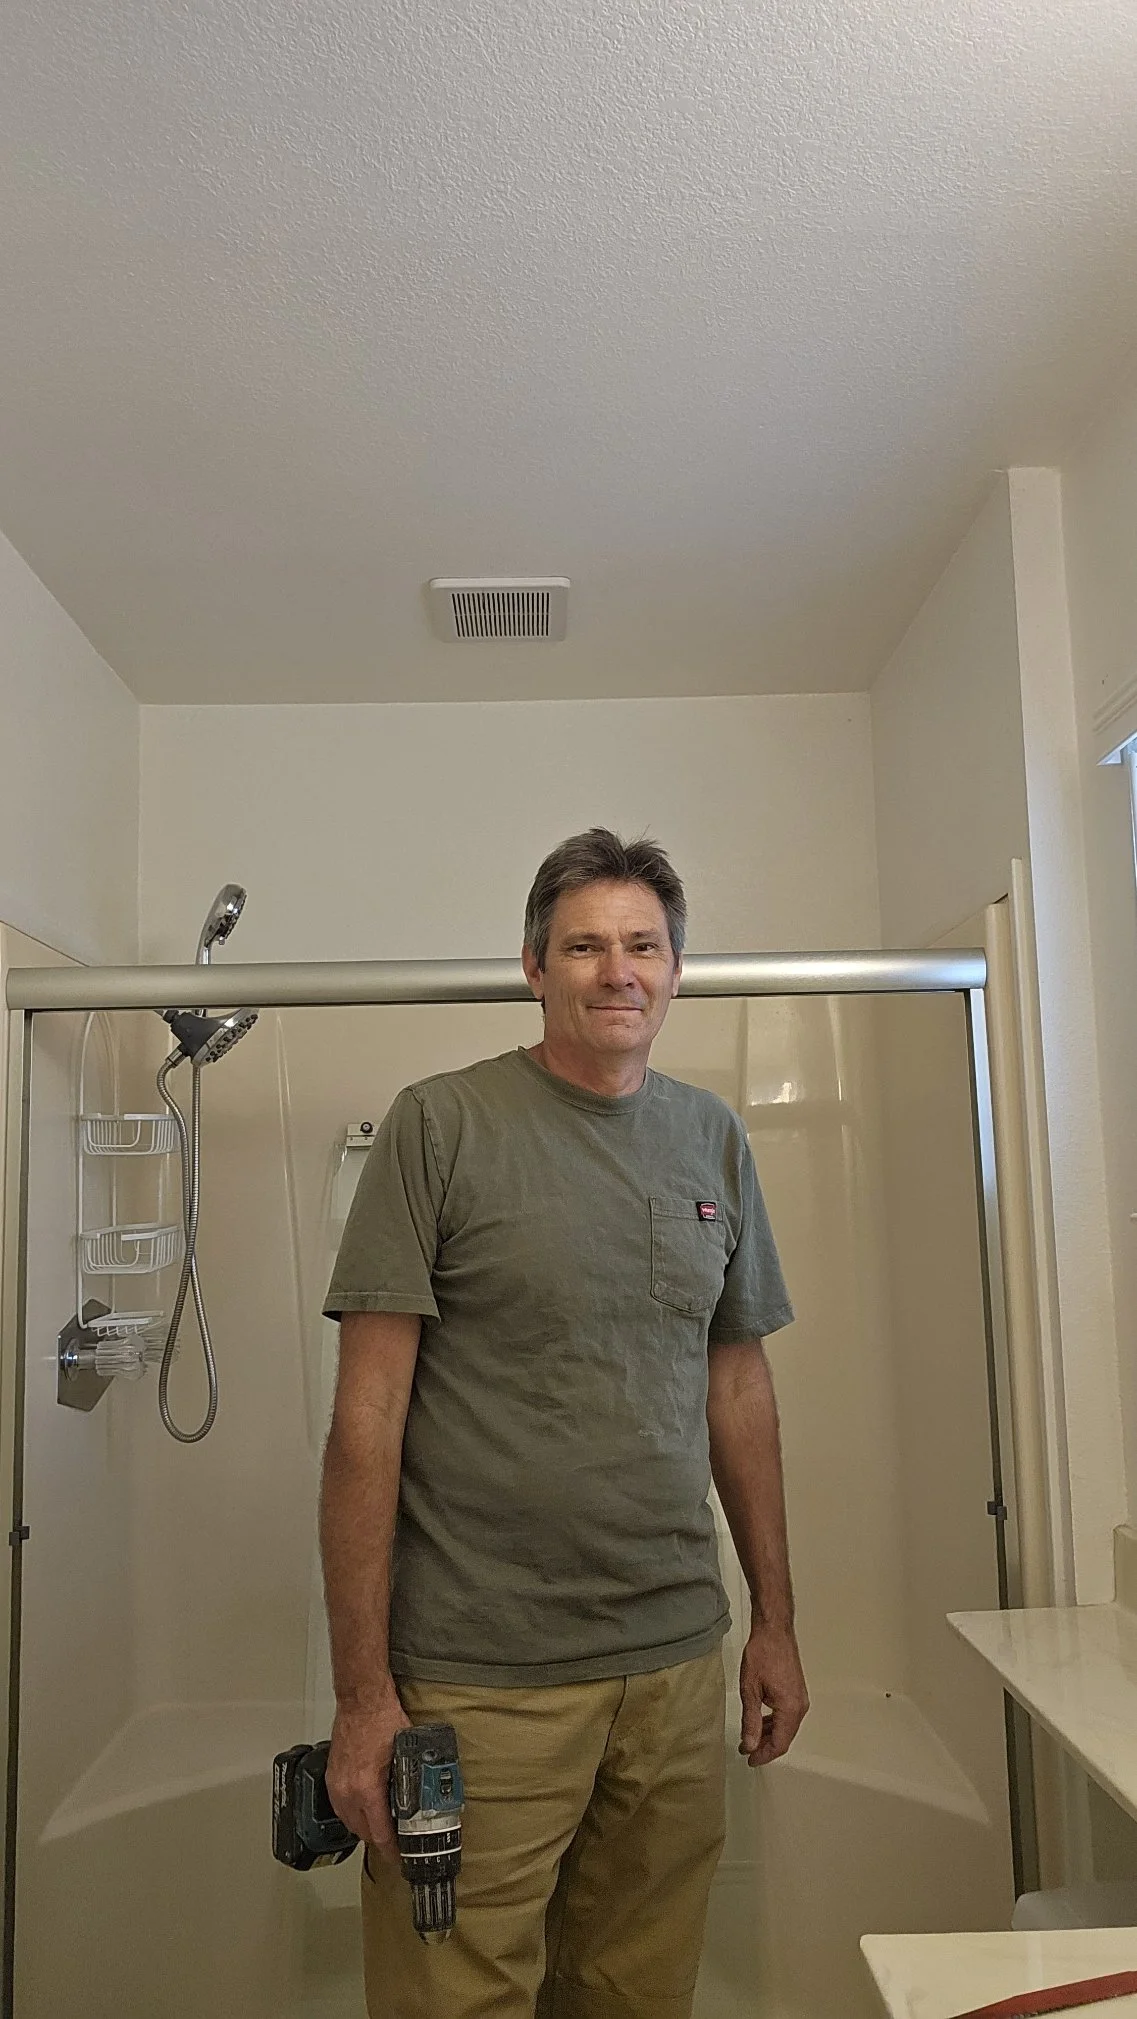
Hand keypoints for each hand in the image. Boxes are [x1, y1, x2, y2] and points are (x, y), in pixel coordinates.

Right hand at [325, 1684, 412, 1862]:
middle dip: (379, 1840)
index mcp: (367, 1789)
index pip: (379, 1833)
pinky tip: (364, 1811)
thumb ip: (412, 1780)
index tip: (398, 1858)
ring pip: (349, 1822)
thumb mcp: (406, 1754)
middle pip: (363, 1832)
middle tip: (395, 1843)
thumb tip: (425, 1795)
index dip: (390, 1850)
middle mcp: (348, 1792)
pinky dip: (352, 1814)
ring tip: (381, 1829)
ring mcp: (337, 1785)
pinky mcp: (332, 1777)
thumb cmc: (382, 1719)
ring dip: (365, 1828)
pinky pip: (340, 1807)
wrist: (361, 1701)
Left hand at [738, 1622, 808, 1766]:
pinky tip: (760, 1722)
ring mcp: (800, 1699)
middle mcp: (800, 1706)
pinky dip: (774, 1723)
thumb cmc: (762, 1653)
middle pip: (785, 1738)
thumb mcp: (750, 1690)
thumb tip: (750, 1744)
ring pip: (786, 1728)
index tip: (750, 1760)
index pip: (779, 1744)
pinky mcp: (797, 1692)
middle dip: (765, 1747)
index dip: (764, 1755)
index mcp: (790, 1708)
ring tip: (750, 1738)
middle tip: (746, 1750)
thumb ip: (750, 1721)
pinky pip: (788, 1716)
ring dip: (769, 1735)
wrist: (773, 1631)